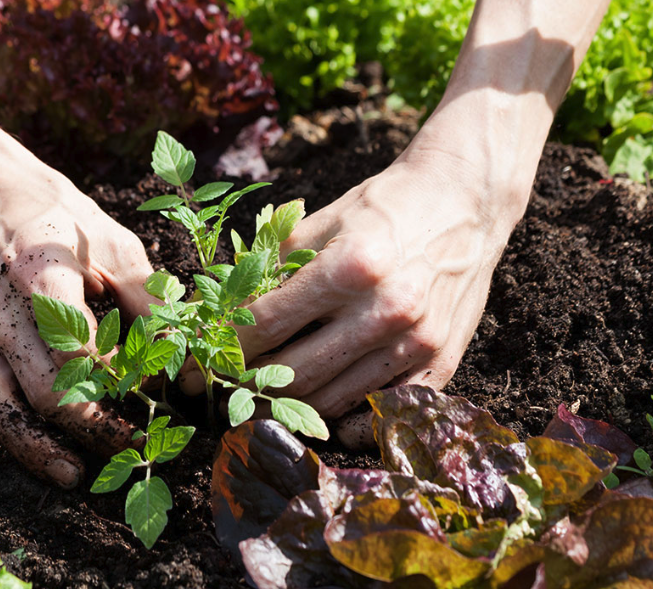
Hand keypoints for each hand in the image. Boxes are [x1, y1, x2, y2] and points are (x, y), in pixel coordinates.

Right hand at [0, 154, 153, 487]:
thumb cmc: (54, 213)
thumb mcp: (111, 239)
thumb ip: (145, 294)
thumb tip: (177, 350)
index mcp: (41, 275)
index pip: (79, 347)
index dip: (120, 380)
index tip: (154, 391)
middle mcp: (2, 310)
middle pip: (39, 389)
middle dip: (89, 427)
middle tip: (133, 444)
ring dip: (29, 445)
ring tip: (70, 474)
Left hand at [223, 153, 521, 446]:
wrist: (465, 198)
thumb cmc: (385, 206)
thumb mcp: (323, 220)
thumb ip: (273, 266)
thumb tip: (222, 311)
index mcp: (349, 268)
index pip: (266, 326)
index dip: (223, 350)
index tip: (196, 364)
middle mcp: (385, 311)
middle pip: (294, 375)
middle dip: (246, 387)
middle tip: (223, 388)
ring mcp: (417, 342)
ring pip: (332, 401)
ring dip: (288, 406)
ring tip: (262, 398)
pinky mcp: (442, 361)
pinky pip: (382, 411)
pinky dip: (347, 419)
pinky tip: (321, 407)